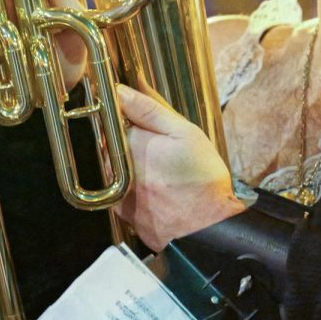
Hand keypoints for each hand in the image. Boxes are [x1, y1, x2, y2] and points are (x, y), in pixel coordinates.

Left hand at [113, 84, 243, 251]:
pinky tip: (158, 188)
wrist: (206, 230)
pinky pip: (120, 187)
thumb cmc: (201, 180)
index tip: (153, 127)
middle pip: (115, 141)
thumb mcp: (184, 133)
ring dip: (134, 162)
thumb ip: (150, 109)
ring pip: (117, 164)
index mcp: (130, 142)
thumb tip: (123, 90)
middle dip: (135, 140)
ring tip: (164, 172)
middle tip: (164, 151)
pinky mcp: (120, 211)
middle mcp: (116, 166)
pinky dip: (134, 184)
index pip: (117, 116)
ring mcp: (116, 190)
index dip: (135, 117)